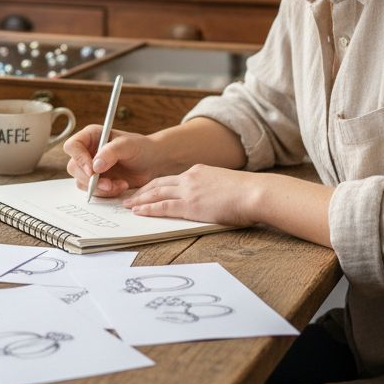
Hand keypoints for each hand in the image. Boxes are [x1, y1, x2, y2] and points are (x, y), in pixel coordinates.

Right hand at [63, 125, 168, 197]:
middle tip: (108, 184)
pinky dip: (106, 193)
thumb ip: (111, 152)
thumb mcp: (128, 145)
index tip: (92, 170)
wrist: (153, 163)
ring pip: (82, 182)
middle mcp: (87, 152)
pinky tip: (120, 186)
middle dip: (90, 179)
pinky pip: (93, 191)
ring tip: (119, 185)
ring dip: (99, 188)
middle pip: (74, 167)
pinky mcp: (98, 181)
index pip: (73, 146)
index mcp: (91, 136)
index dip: (79, 159)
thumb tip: (95, 166)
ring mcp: (91, 168)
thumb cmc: (142, 148)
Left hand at [122, 165, 261, 226]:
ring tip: (128, 205)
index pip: (171, 178)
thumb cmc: (248, 193)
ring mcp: (189, 190)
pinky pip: (163, 207)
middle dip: (142, 191)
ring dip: (140, 200)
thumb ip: (213, 189)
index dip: (156, 185)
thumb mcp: (226, 185)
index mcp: (199, 172)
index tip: (146, 190)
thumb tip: (211, 199)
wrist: (255, 192)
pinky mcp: (190, 205)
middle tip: (129, 197)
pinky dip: (148, 209)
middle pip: (159, 183)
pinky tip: (139, 212)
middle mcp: (190, 178)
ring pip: (157, 193)